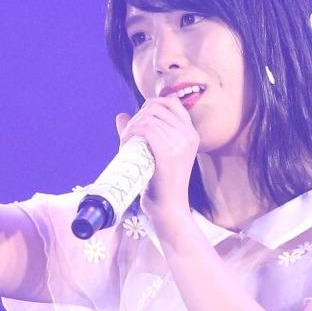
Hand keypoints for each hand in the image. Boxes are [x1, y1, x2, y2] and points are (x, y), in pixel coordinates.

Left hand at [116, 93, 198, 232]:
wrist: (168, 209)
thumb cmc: (159, 183)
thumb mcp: (153, 153)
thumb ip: (139, 132)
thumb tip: (120, 115)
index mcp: (191, 133)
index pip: (172, 102)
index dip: (151, 104)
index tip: (139, 120)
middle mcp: (189, 135)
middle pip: (157, 107)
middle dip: (137, 116)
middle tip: (129, 135)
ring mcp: (181, 143)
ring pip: (148, 118)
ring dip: (131, 127)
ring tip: (126, 142)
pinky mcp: (169, 152)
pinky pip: (145, 129)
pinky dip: (130, 133)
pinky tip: (125, 144)